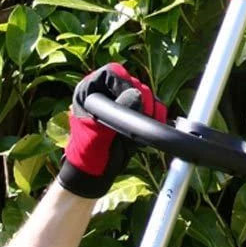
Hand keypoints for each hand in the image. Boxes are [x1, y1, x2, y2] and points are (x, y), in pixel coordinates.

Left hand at [58, 63, 167, 197]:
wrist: (96, 173)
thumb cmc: (89, 154)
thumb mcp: (99, 133)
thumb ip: (115, 113)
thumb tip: (137, 95)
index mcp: (90, 90)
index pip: (112, 73)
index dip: (125, 83)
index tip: (133, 101)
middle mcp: (107, 91)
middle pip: (133, 82)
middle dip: (141, 100)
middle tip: (141, 118)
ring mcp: (121, 101)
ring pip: (146, 94)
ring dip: (150, 110)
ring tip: (142, 128)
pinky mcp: (135, 112)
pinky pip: (154, 105)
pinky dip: (157, 114)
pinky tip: (151, 126)